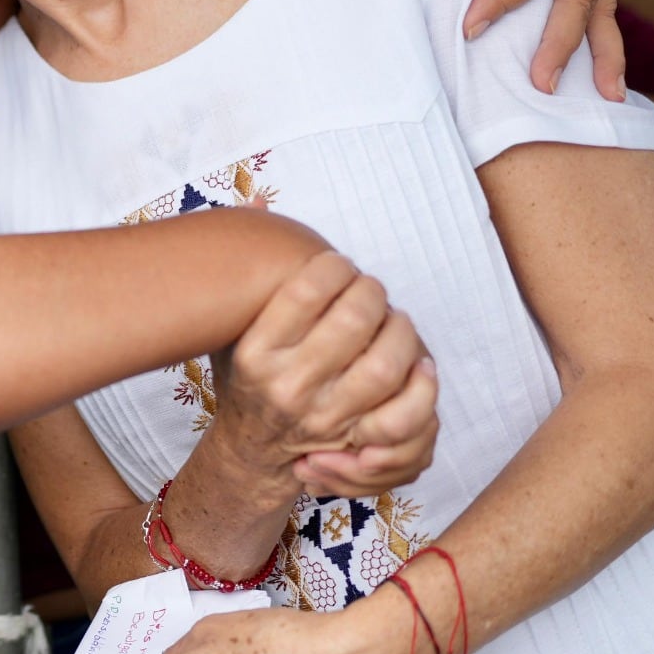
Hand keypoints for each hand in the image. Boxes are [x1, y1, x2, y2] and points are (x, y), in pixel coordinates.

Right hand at [212, 251, 433, 481]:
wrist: (251, 452)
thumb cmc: (248, 378)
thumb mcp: (230, 327)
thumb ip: (248, 267)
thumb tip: (258, 200)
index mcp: (255, 353)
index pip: (304, 290)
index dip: (333, 265)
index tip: (337, 263)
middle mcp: (288, 387)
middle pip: (353, 319)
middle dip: (372, 290)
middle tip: (369, 286)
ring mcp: (325, 418)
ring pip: (386, 363)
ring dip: (400, 328)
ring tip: (392, 318)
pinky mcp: (357, 439)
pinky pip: (405, 414)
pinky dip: (422, 383)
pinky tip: (418, 361)